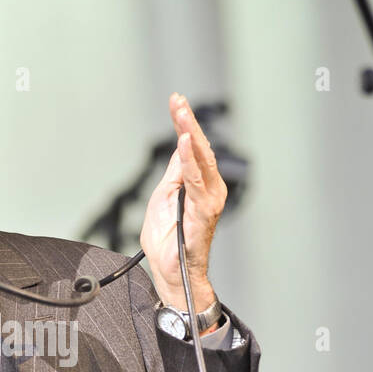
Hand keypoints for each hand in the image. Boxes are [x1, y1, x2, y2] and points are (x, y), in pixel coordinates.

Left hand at [140, 93, 227, 311]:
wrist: (168, 271)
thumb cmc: (167, 240)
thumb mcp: (163, 197)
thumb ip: (174, 173)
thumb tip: (181, 148)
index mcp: (198, 184)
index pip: (191, 148)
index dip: (183, 123)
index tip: (176, 100)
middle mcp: (209, 189)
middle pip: (199, 149)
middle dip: (188, 123)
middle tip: (178, 101)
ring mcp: (208, 200)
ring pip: (201, 161)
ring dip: (190, 135)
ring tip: (181, 114)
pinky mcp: (204, 213)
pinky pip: (196, 182)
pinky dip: (190, 162)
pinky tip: (184, 144)